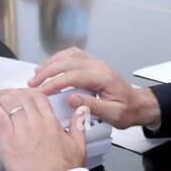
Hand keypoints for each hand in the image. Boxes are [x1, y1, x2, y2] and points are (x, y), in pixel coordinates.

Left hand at [0, 89, 87, 170]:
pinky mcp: (9, 142)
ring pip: (9, 104)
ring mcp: (22, 131)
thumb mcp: (78, 145)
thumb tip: (81, 110)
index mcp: (52, 123)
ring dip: (0, 98)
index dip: (28, 92)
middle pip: (21, 97)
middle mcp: (37, 123)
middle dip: (11, 93)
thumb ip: (78, 124)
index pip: (38, 97)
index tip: (22, 94)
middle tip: (5, 96)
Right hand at [28, 47, 159, 128]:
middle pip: (68, 62)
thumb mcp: (112, 114)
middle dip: (47, 71)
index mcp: (103, 77)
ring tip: (37, 74)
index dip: (54, 83)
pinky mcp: (93, 64)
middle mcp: (99, 66)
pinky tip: (50, 67)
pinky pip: (73, 55)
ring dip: (51, 63)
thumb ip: (92, 106)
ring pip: (69, 55)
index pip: (73, 76)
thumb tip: (71, 99)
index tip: (41, 91)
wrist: (138, 105)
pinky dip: (59, 59)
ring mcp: (96, 63)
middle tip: (33, 83)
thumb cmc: (127, 110)